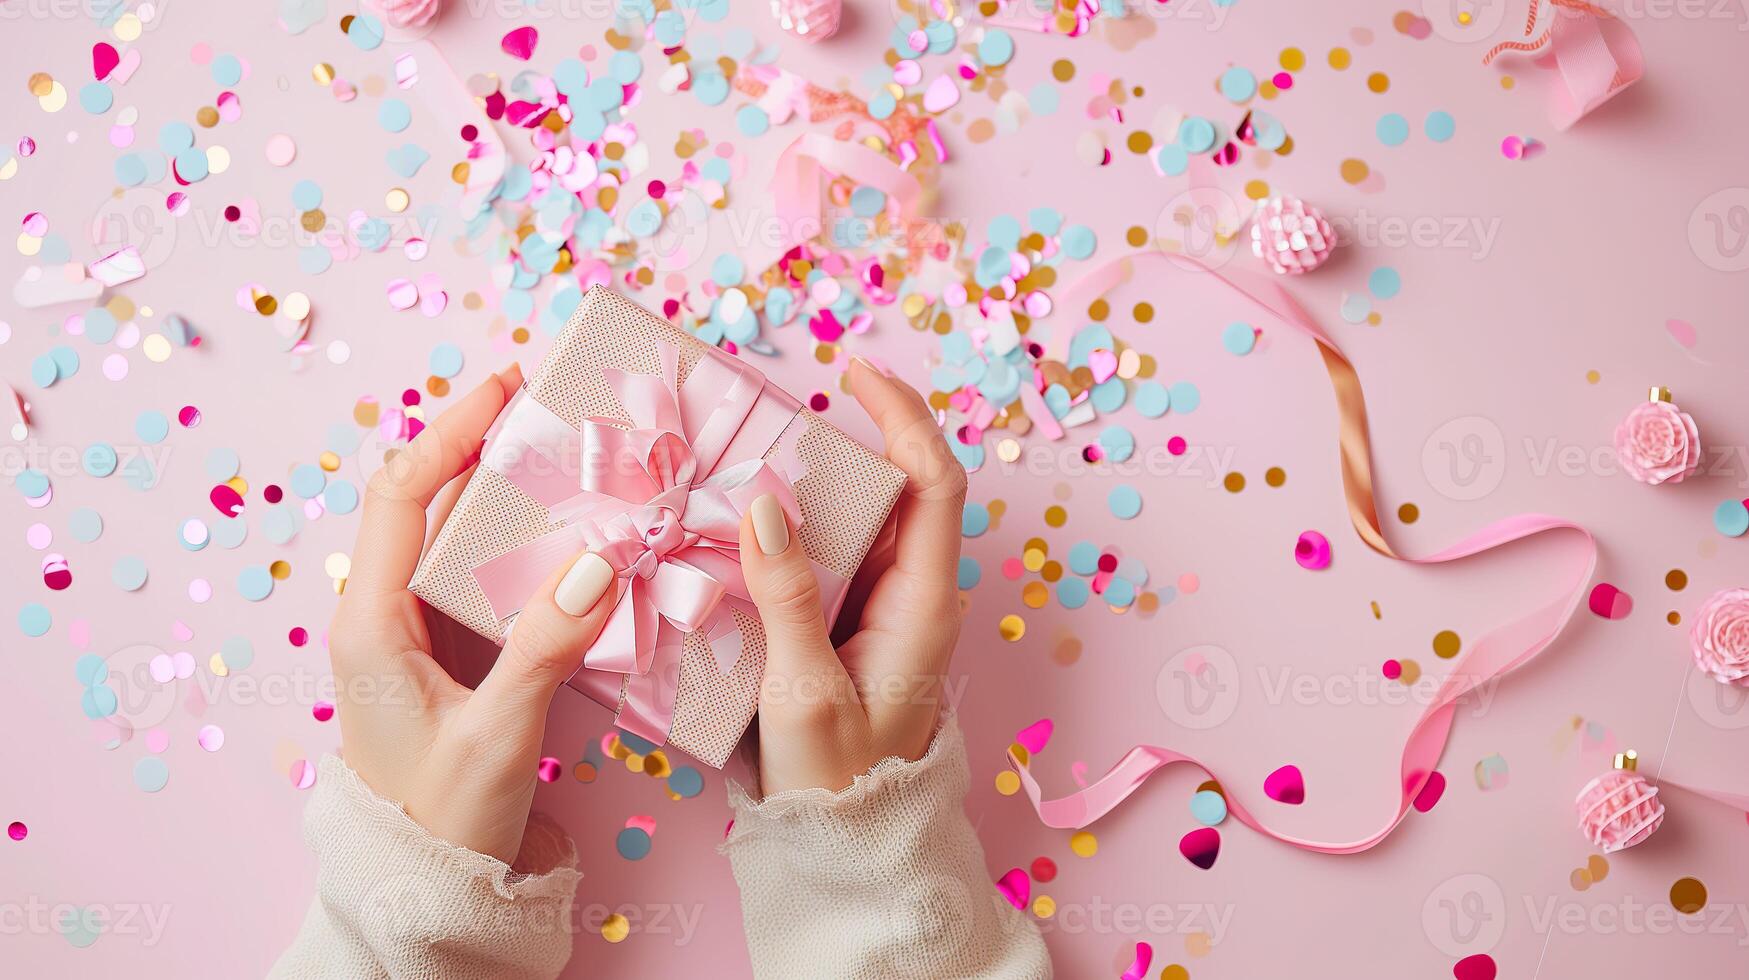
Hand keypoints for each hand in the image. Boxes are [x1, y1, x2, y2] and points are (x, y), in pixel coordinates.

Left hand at [330, 365, 619, 864]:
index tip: (506, 387)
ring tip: (575, 461)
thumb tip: (602, 559)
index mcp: (372, 622)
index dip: (452, 432)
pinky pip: (486, 582)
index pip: (402, 494)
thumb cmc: (442, 818)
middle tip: (555, 412)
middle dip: (488, 448)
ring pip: (461, 541)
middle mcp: (387, 615)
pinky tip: (577, 542)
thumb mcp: (497, 735)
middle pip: (431, 503)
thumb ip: (544, 647)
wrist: (426, 889)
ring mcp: (418, 636)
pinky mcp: (451, 657)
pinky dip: (527, 549)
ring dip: (512, 498)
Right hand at [738, 358, 967, 794]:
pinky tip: (738, 528)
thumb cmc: (838, 780)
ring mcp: (879, 610)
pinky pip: (825, 559)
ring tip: (744, 462)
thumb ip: (787, 598)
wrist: (846, 849)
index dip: (904, 417)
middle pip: (893, 490)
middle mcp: (911, 595)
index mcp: (924, 603)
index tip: (855, 373)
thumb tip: (763, 504)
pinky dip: (788, 532)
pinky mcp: (844, 628)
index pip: (935, 482)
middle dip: (842, 441)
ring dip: (808, 488)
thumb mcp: (806, 691)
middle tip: (772, 417)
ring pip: (854, 523)